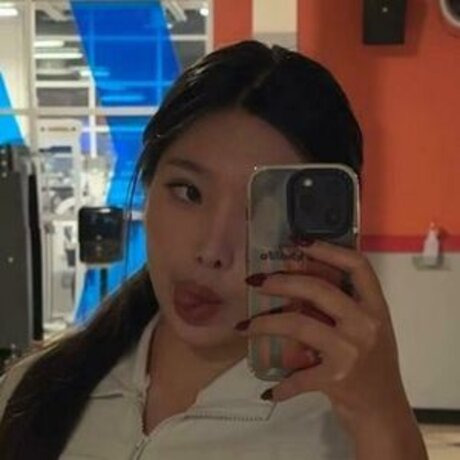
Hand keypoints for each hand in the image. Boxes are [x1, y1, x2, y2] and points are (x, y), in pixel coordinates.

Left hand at [236, 240, 410, 433]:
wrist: (385, 414)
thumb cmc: (373, 368)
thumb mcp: (368, 331)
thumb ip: (343, 308)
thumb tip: (297, 281)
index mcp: (375, 308)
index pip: (357, 266)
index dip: (328, 249)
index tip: (299, 242)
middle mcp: (366, 324)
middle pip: (318, 289)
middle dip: (281, 282)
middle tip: (256, 282)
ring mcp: (351, 350)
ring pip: (298, 324)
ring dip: (265, 324)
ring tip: (243, 327)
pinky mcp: (337, 378)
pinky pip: (298, 376)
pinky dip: (280, 385)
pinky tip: (267, 390)